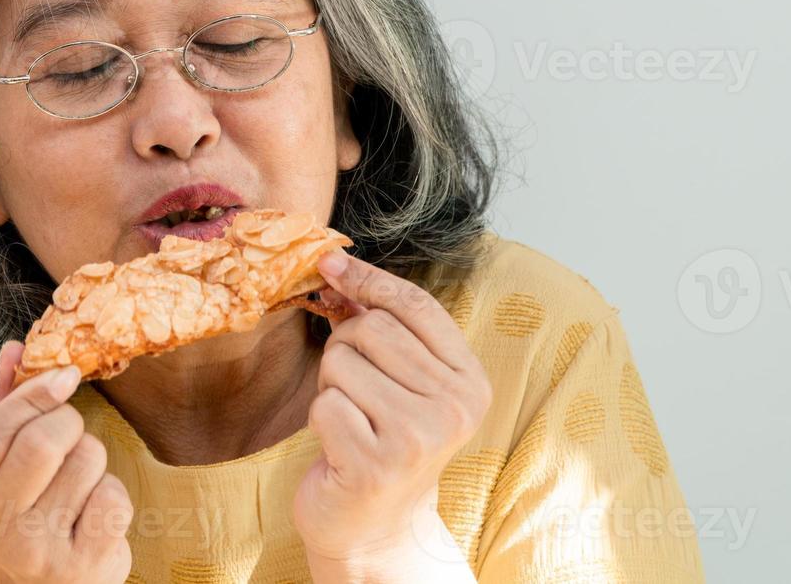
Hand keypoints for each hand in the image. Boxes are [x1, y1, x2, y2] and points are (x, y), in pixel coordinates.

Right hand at [0, 340, 133, 583]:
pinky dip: (110, 493)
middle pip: (43, 441)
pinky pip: (113, 496)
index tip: (63, 377)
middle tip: (68, 433)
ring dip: (90, 458)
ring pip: (86, 461)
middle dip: (67, 423)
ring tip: (73, 483)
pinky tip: (89, 515)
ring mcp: (35, 551)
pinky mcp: (82, 567)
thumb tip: (17, 346)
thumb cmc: (13, 511)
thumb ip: (4, 403)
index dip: (32, 395)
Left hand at [294, 251, 491, 580]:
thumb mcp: (401, 381)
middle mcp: (454, 407)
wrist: (376, 526)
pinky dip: (320, 419)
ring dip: (330, 386)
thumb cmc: (383, 440)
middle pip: (372, 328)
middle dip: (344, 347)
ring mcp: (418, 437)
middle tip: (352, 387)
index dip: (370, 278)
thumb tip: (336, 265)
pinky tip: (341, 446)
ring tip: (351, 419)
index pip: (417, 306)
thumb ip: (383, 325)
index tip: (330, 263)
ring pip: (342, 362)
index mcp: (470, 381)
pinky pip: (324, 404)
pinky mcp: (376, 464)